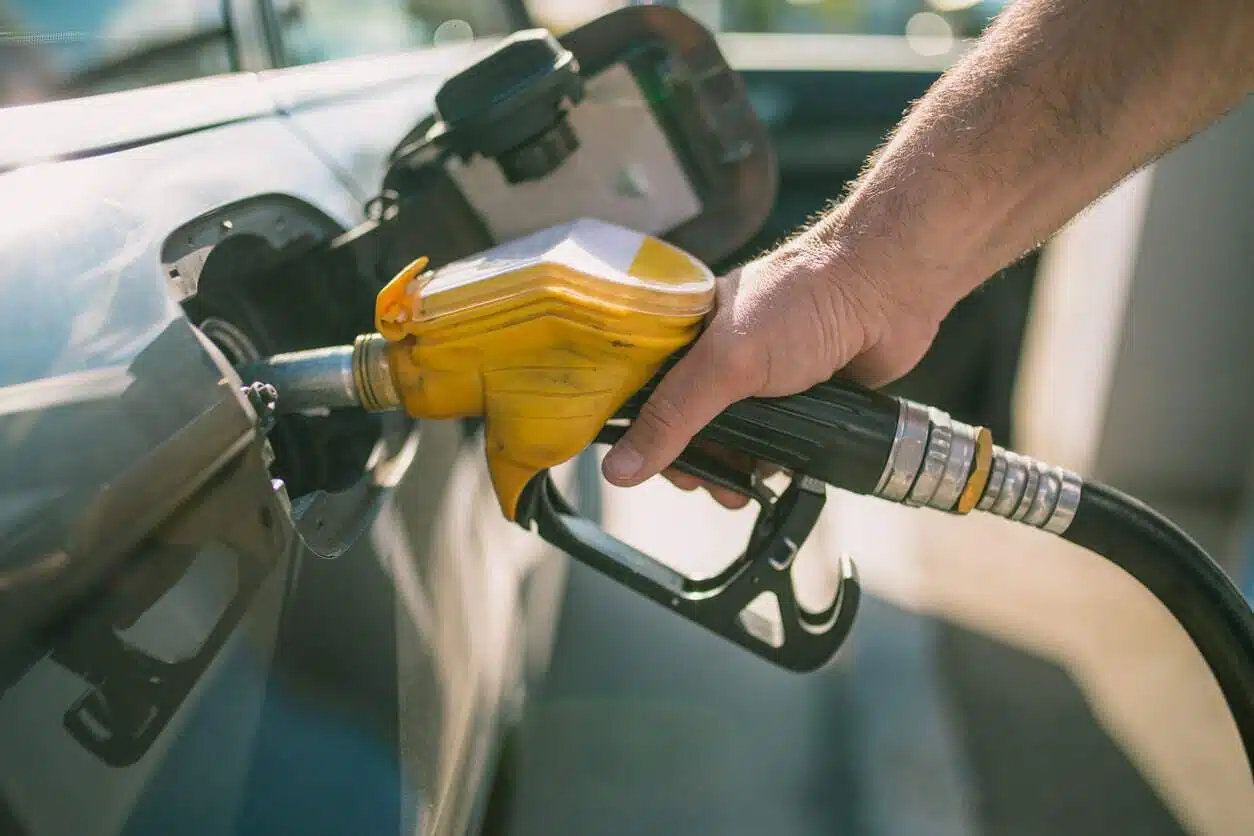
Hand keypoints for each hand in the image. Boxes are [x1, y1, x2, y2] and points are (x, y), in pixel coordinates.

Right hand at [601, 227, 945, 502]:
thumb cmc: (805, 301)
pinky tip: (776, 475)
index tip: (647, 469)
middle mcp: (724, 356)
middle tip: (705, 485)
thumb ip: (674, 417)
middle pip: (689, 425)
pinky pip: (775, 443)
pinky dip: (773, 464)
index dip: (643, 433)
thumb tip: (620, 467)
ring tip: (739, 491)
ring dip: (733, 471)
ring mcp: (764, 380)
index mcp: (692, 333)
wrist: (887, 292)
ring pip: (734, 440)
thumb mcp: (727, 362)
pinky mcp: (802, 399)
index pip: (647, 393)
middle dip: (694, 462)